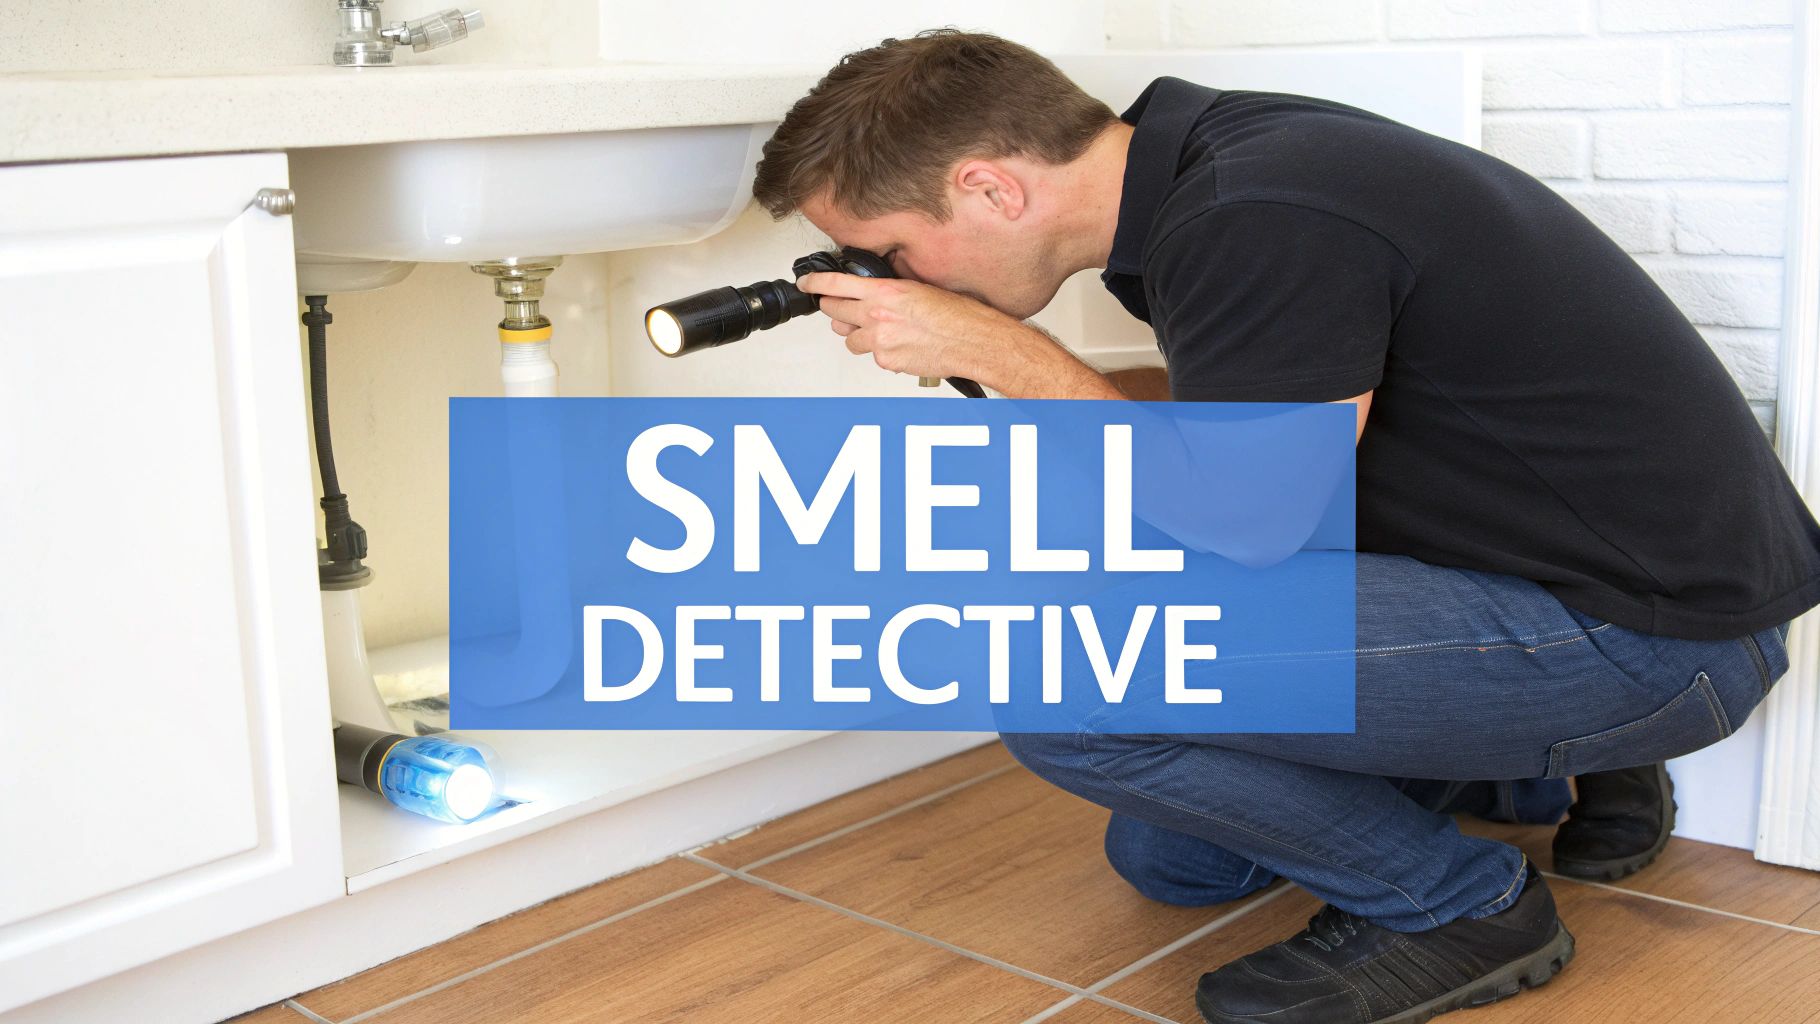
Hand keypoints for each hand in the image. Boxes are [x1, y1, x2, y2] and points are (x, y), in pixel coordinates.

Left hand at [796, 272, 1022, 381]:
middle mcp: (878, 315)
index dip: (815, 283)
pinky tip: (901, 345)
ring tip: (883, 331)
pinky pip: (872, 356)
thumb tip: (869, 295)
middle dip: (835, 310)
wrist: (973, 340)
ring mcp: (880, 341)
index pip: (836, 284)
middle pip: (834, 312)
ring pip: (850, 339)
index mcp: (886, 292)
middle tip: (840, 309)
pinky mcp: (887, 362)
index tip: (806, 283)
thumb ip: (887, 292)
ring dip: (859, 335)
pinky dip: (881, 352)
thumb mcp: (918, 289)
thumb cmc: (956, 315)